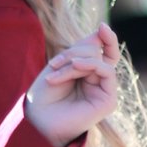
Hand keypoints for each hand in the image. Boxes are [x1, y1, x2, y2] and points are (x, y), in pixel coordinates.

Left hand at [25, 23, 119, 146]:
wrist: (37, 119)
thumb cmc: (43, 95)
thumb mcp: (61, 64)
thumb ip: (83, 48)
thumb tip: (104, 29)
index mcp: (87, 73)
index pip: (104, 51)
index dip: (106, 38)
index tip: (102, 26)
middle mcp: (97, 82)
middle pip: (97, 53)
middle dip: (73, 51)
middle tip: (54, 63)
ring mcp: (104, 92)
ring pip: (100, 61)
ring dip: (75, 60)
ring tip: (56, 69)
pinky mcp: (108, 101)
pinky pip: (106, 71)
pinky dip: (90, 64)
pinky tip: (75, 67)